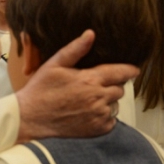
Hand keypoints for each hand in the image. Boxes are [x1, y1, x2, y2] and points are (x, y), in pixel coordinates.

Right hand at [15, 30, 138, 142]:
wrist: (29, 119)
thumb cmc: (40, 90)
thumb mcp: (54, 65)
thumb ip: (75, 49)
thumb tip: (90, 34)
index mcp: (90, 80)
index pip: (121, 73)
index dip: (130, 70)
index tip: (134, 70)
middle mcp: (98, 98)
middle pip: (119, 89)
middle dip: (112, 85)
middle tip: (96, 85)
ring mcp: (98, 116)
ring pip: (115, 105)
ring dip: (108, 101)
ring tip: (89, 100)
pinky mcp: (96, 130)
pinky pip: (110, 121)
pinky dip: (104, 117)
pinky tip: (88, 113)